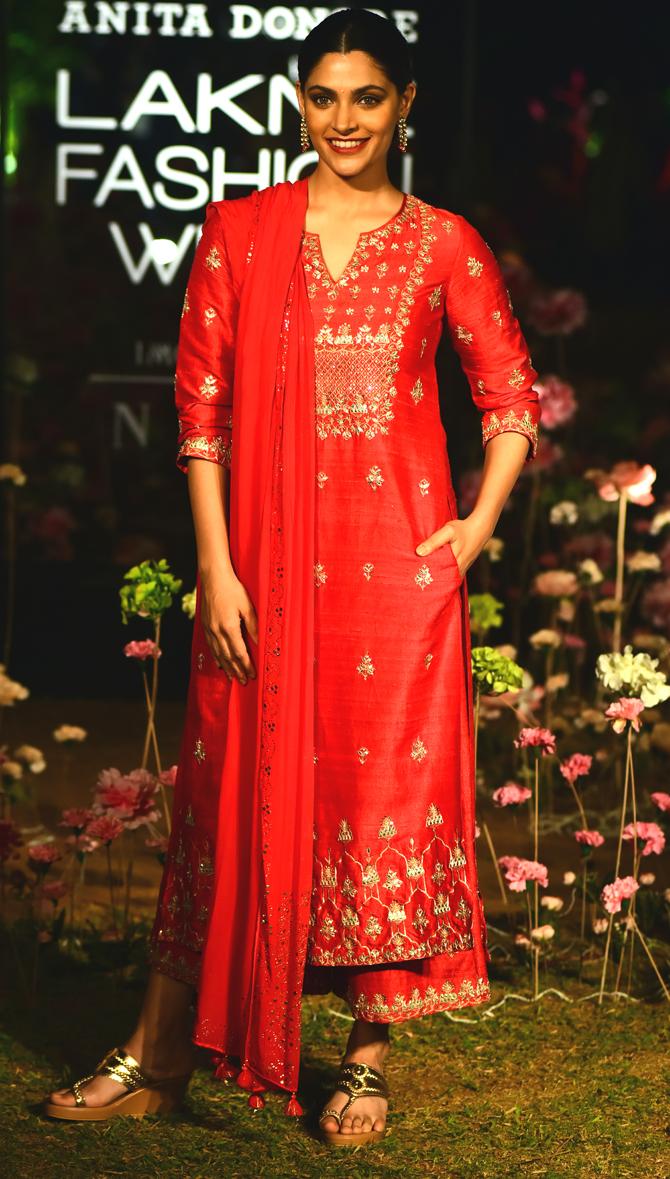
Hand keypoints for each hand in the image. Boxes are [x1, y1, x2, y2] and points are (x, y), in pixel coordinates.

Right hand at [199, 569, 258, 684]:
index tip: (252, 674)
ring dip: (226, 667)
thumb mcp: (247, 606)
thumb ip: (253, 626)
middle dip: (237, 670)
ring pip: (218, 654)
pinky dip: (216, 657)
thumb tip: (260, 642)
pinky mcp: (205, 625)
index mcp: (229, 627)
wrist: (213, 577)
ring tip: (232, 677)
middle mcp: (217, 631)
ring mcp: (209, 629)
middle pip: (228, 657)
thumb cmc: (232, 589)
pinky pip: (211, 646)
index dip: (246, 665)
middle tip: (244, 681)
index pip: (240, 653)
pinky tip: (220, 663)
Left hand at [415, 513, 493, 578]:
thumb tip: (419, 552)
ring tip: (424, 580)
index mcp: (454, 561)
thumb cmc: (462, 529)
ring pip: (448, 579)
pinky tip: (436, 575)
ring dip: (437, 580)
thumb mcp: (448, 531)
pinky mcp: (463, 568)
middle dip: (430, 581)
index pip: (437, 575)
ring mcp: (462, 569)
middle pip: (442, 579)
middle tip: (417, 581)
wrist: (480, 529)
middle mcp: (459, 568)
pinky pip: (453, 576)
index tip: (415, 578)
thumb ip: (434, 541)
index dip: (426, 578)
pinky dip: (445, 577)